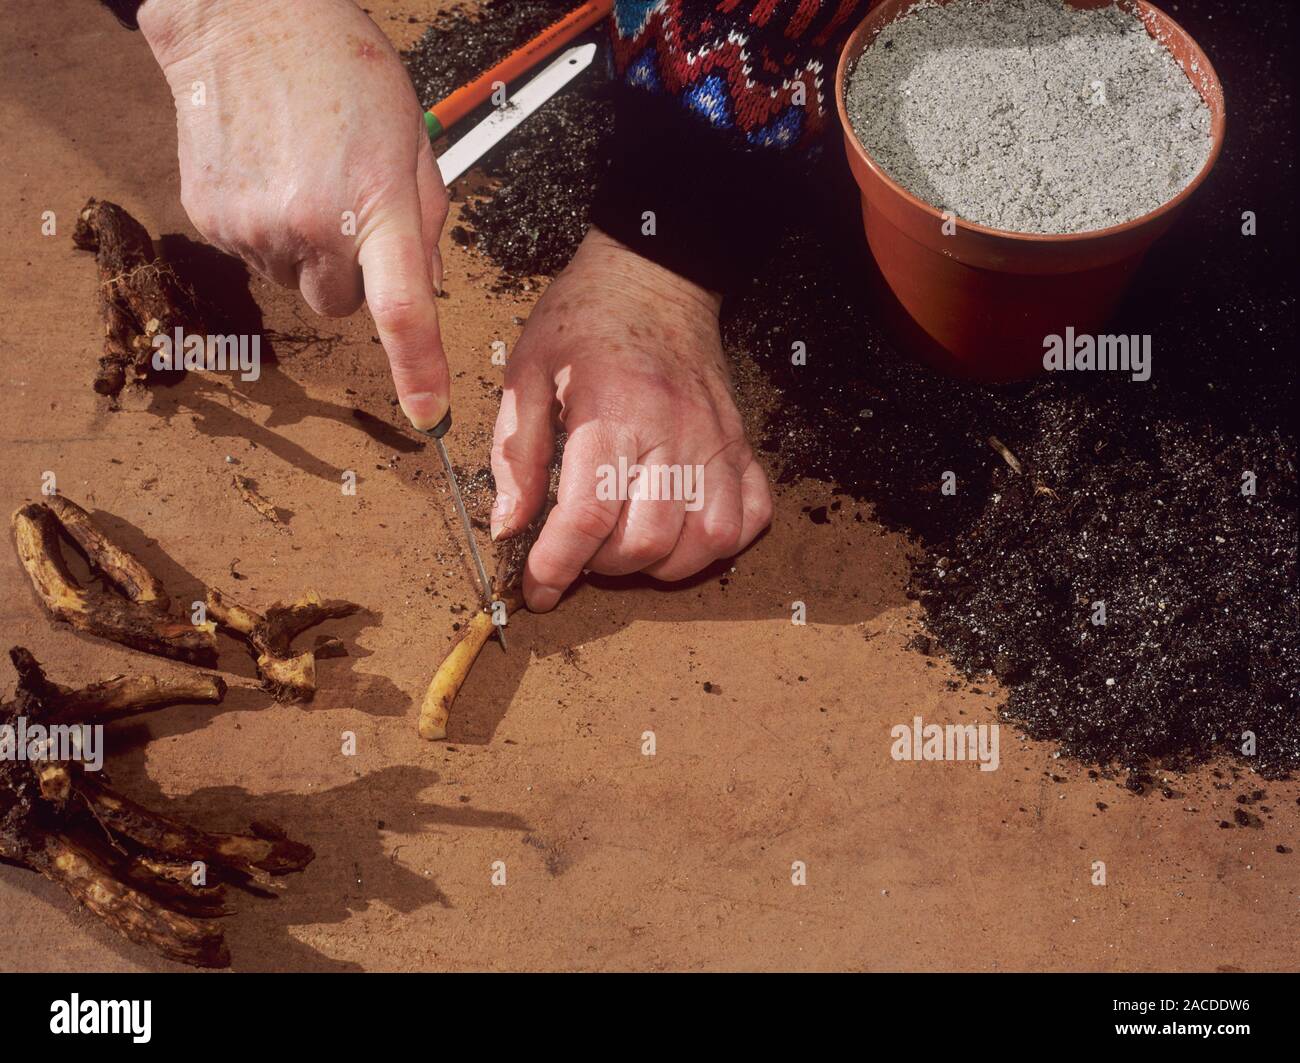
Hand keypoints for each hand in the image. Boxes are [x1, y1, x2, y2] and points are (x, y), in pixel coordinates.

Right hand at [139, 0, 448, 428]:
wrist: (247, 18)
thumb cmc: (344, 71)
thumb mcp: (412, 141)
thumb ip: (424, 221)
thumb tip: (426, 290)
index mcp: (376, 205)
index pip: (402, 310)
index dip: (418, 369)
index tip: (428, 412)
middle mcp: (312, 224)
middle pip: (340, 304)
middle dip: (350, 272)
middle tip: (344, 208)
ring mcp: (254, 225)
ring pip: (294, 280)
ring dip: (304, 246)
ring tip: (302, 175)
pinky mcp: (211, 218)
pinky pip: (252, 254)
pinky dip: (263, 227)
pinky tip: (266, 172)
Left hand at [491, 228, 772, 611]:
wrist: (654, 275)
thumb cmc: (583, 321)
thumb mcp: (526, 375)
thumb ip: (515, 455)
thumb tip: (508, 527)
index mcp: (612, 410)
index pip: (589, 515)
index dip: (557, 565)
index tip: (537, 589)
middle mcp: (673, 430)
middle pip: (647, 540)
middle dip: (603, 566)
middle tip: (578, 550)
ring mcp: (716, 440)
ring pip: (706, 541)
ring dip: (660, 564)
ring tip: (626, 544)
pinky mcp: (740, 444)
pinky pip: (748, 518)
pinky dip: (716, 542)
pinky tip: (680, 529)